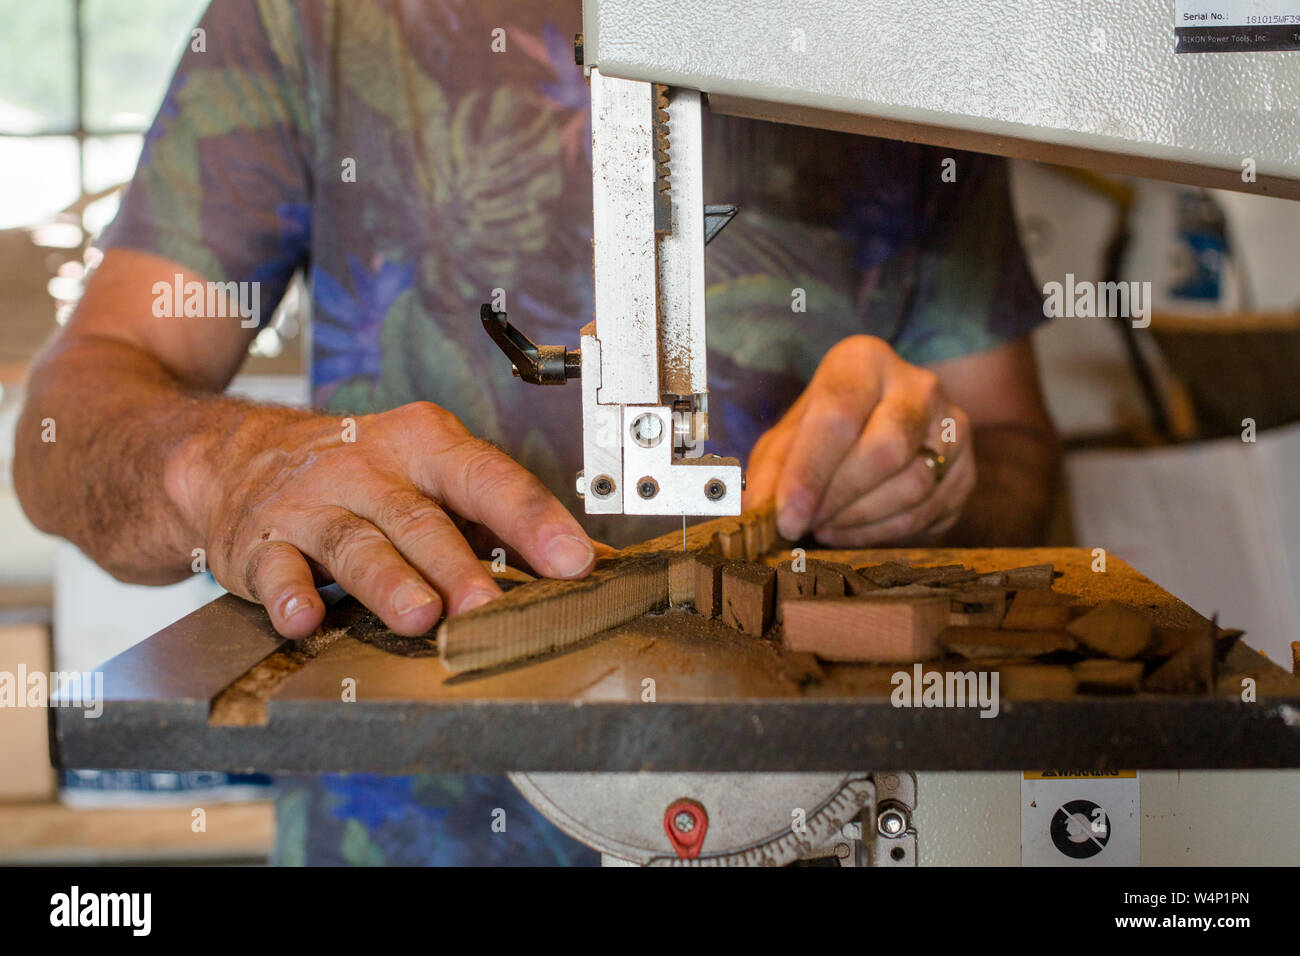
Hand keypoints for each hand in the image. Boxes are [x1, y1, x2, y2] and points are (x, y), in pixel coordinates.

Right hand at [167, 402, 595, 638]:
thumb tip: (590, 562)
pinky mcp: (263, 542)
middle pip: (422, 520)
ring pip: (358, 544)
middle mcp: (371, 468)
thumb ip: (500, 518)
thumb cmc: (362, 474)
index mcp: (426, 445)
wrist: (239, 456)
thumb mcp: (432, 476)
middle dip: (459, 567)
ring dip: (390, 583)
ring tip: (420, 616)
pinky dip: (289, 595)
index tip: (574, 561)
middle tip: (492, 608)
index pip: (489, 478)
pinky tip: (305, 618)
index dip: (533, 520)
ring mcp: (314, 504)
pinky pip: (277, 569)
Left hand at [744, 335, 974, 546]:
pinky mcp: (968, 466)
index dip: (809, 473)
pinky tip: (856, 532)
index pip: (838, 415)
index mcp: (864, 361)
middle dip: (838, 499)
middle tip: (808, 523)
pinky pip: (933, 510)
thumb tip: (755, 513)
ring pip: (914, 485)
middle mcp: (918, 383)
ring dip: (861, 520)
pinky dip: (887, 533)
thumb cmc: (824, 431)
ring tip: (827, 527)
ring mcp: (952, 423)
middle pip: (884, 450)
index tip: (787, 517)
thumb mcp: (788, 438)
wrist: (881, 423)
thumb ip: (771, 472)